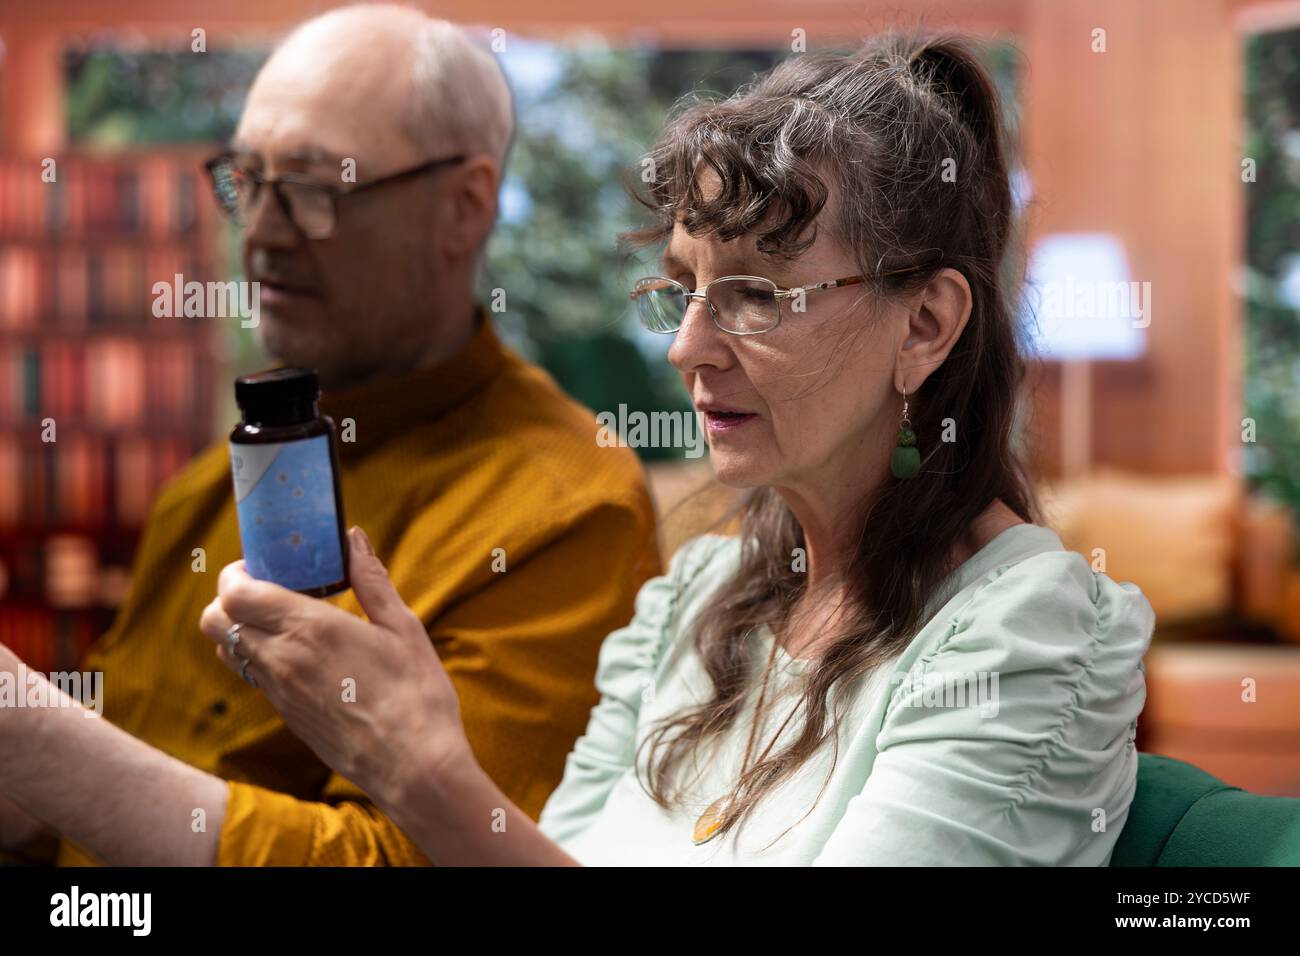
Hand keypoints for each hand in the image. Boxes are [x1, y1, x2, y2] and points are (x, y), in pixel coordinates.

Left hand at [199, 527, 470, 807]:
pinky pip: (251, 676)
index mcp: (310, 628)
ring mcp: (278, 692)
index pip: (235, 593)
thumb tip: (353, 539)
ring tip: (281, 618)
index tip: (262, 563)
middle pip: (214, 620)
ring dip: (239, 627)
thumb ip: (371, 580)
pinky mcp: (285, 715)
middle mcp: (282, 659)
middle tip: (266, 587)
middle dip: (228, 597)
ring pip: (225, 650)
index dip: (236, 572)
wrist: (413, 765)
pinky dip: (258, 656)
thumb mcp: (403, 628)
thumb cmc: (416, 693)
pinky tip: (299, 652)